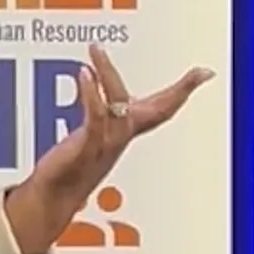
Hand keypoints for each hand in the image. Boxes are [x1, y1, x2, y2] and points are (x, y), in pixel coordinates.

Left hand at [5, 41, 209, 253]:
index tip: (205, 73)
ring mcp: (105, 145)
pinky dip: (92, 95)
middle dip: (180, 92)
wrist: (48, 202)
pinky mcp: (86, 150)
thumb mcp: (88, 138)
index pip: (160, 109)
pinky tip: (85, 74)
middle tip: (200, 72)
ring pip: (119, 106)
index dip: (182, 91)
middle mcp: (120, 139)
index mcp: (124, 134)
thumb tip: (95, 87)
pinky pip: (96, 119)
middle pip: (158, 113)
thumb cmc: (66, 171)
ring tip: (97, 51)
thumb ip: (99, 115)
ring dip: (109, 76)